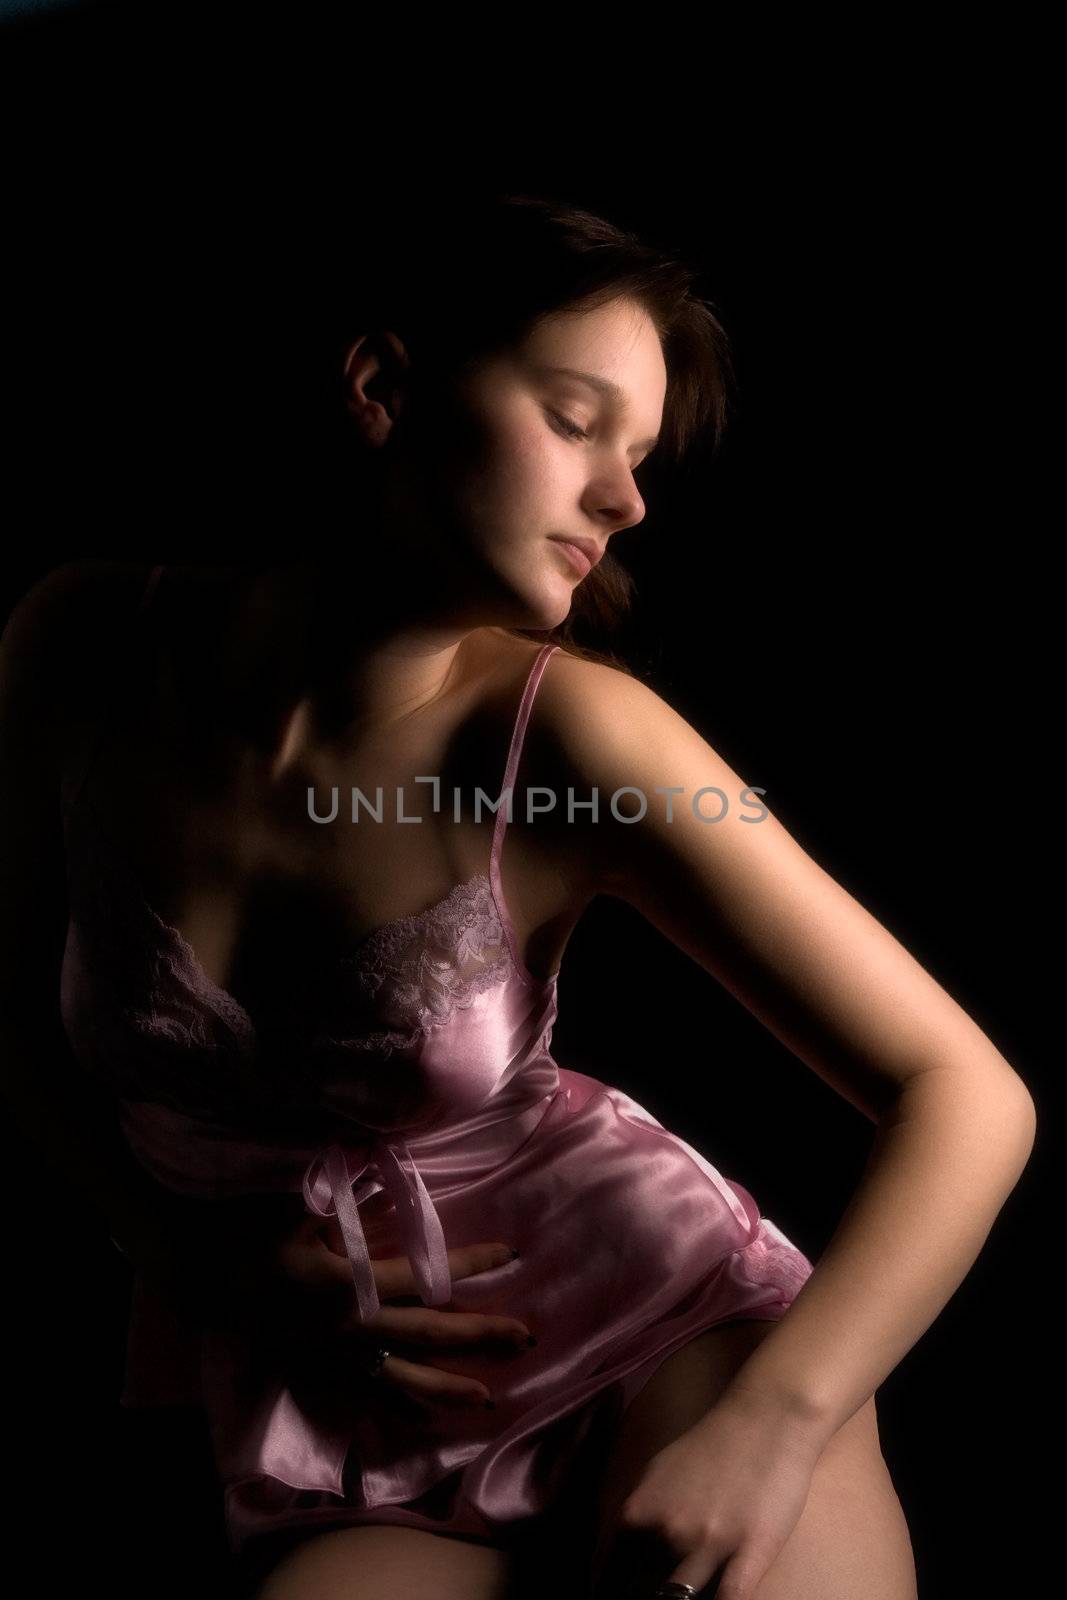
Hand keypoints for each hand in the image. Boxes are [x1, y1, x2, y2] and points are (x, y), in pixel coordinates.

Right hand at [159, 1203, 533, 1410]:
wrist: (201, 1274)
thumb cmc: (250, 1228)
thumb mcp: (296, 1197)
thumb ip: (348, 1181)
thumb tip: (389, 1151)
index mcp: (344, 1283)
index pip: (424, 1276)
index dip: (470, 1265)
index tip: (512, 1254)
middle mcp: (344, 1328)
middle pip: (425, 1336)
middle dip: (478, 1337)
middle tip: (526, 1337)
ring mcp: (331, 1357)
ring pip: (400, 1380)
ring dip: (447, 1387)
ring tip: (489, 1399)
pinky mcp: (317, 1371)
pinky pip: (365, 1396)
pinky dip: (398, 1408)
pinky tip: (426, 1421)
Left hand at [600, 1386, 823, 1599]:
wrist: (767, 1417)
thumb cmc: (716, 1440)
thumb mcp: (662, 1468)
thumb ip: (645, 1507)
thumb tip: (630, 1540)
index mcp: (646, 1507)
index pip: (616, 1560)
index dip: (619, 1579)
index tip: (622, 1586)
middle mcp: (671, 1527)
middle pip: (653, 1582)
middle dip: (658, 1586)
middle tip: (666, 1583)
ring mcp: (711, 1542)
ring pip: (685, 1594)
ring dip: (686, 1595)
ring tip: (690, 1588)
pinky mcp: (752, 1551)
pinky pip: (731, 1597)